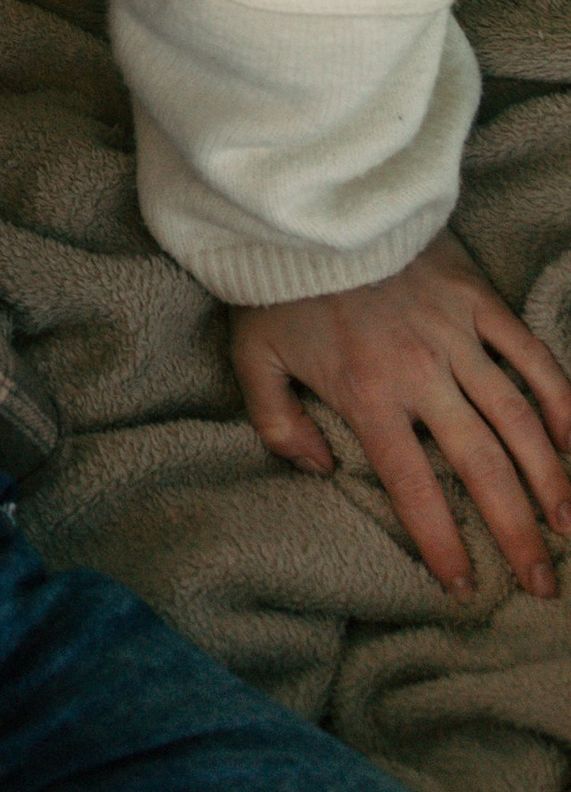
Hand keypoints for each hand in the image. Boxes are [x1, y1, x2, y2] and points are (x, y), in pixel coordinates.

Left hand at [230, 228, 570, 601]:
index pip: (413, 487)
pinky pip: (531, 354)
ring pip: (518, 419)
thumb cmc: (276, 285)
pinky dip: (560, 397)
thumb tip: (321, 469)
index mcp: (366, 393)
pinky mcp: (477, 298)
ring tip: (568, 526)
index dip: (442, 543)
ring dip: (551, 478)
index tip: (464, 587)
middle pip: (482, 466)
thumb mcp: (252, 357)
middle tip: (542, 582)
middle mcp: (420, 372)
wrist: (305, 205)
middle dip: (516, 531)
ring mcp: (456, 334)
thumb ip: (277, 423)